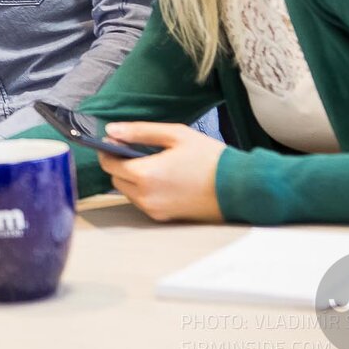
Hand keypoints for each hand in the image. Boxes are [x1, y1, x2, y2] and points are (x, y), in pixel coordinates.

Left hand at [97, 122, 225, 222]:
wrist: (240, 188)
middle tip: (136, 150)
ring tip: (152, 163)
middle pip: (115, 178)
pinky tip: (162, 178)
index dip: (108, 150)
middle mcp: (145, 196)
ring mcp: (154, 209)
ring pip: (127, 191)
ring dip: (131, 177)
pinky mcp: (163, 217)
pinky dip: (143, 189)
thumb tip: (111, 130)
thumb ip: (139, 131)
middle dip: (119, 164)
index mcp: (146, 174)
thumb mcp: (175, 135)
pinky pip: (141, 201)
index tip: (115, 140)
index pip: (109, 163)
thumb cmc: (210, 158)